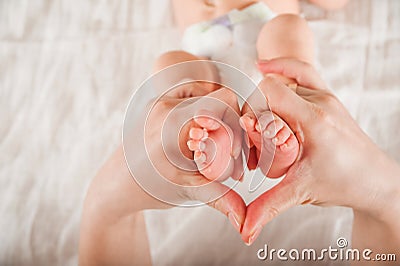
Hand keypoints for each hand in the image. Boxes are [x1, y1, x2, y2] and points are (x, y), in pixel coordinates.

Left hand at [133, 86, 245, 231]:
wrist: (119, 183)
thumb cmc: (150, 187)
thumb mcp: (187, 191)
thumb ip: (220, 198)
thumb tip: (245, 222)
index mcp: (174, 123)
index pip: (224, 101)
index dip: (237, 126)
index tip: (234, 155)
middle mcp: (166, 104)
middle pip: (219, 99)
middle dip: (230, 127)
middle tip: (229, 157)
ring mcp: (160, 99)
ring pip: (207, 95)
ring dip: (218, 119)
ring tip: (214, 148)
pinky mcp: (158, 101)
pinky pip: (192, 96)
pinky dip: (204, 113)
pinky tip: (201, 136)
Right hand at [240, 58, 399, 244]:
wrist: (376, 180)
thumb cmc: (344, 183)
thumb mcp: (301, 192)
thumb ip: (268, 207)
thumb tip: (244, 229)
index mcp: (314, 119)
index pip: (269, 91)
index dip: (249, 104)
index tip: (244, 129)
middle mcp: (320, 101)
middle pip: (273, 86)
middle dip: (254, 107)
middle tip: (250, 134)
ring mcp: (325, 96)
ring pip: (284, 80)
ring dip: (266, 96)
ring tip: (258, 118)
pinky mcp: (327, 97)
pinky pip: (303, 70)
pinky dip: (282, 67)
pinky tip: (265, 67)